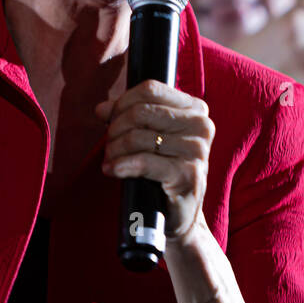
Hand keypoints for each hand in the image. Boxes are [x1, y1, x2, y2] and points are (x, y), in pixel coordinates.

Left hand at [94, 80, 213, 242]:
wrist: (178, 213)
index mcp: (196, 109)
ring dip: (115, 150)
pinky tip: (113, 171)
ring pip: (138, 137)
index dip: (123, 102)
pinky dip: (122, 165)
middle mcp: (201, 126)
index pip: (151, 89)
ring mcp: (197, 151)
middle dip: (116, 128)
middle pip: (141, 111)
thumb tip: (101, 109)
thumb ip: (128, 116)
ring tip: (111, 161)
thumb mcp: (150, 136)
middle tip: (109, 146)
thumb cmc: (163, 169)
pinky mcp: (187, 175)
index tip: (108, 118)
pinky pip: (144, 162)